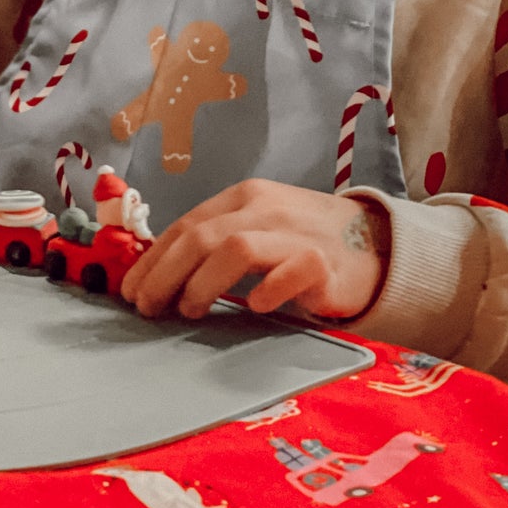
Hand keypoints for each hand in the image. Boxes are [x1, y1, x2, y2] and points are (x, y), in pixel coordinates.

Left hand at [118, 180, 389, 322]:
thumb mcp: (257, 227)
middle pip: (200, 236)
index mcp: (244, 197)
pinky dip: (266, 291)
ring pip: (235, 249)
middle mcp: (266, 208)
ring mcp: (296, 232)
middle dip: (164, 275)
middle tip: (148, 307)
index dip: (153, 260)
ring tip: (190, 310)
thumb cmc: (304, 240)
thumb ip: (217, 241)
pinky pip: (291, 272)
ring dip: (202, 284)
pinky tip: (255, 308)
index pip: (186, 225)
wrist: (375, 243)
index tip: (131, 290)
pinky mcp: (325, 263)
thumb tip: (158, 273)